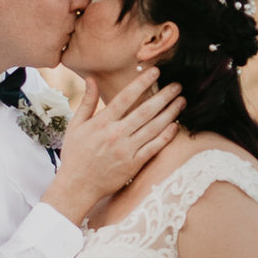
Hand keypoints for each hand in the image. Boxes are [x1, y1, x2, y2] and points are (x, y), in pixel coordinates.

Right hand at [46, 68, 182, 222]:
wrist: (77, 186)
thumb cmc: (75, 154)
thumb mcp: (75, 126)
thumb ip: (86, 102)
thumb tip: (91, 79)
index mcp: (102, 123)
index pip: (125, 98)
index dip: (142, 83)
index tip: (156, 72)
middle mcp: (116, 134)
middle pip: (145, 111)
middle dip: (164, 96)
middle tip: (177, 85)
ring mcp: (126, 150)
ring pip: (153, 128)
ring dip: (170, 113)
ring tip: (182, 101)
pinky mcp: (134, 165)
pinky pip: (154, 147)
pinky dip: (166, 136)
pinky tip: (176, 126)